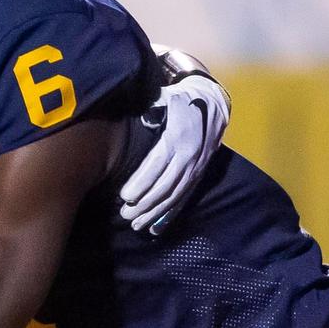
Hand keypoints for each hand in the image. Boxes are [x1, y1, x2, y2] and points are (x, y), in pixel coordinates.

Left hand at [119, 75, 229, 234]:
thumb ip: (144, 112)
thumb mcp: (159, 99)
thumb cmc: (175, 99)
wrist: (211, 100)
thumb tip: (118, 121)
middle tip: (125, 215)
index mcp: (179, 134)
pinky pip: (185, 197)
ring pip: (176, 194)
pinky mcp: (201, 173)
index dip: (142, 181)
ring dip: (155, 212)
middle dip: (146, 203)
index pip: (159, 163)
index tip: (125, 196)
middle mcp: (192, 153)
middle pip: (167, 184)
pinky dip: (169, 214)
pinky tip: (154, 229)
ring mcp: (198, 165)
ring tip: (135, 225)